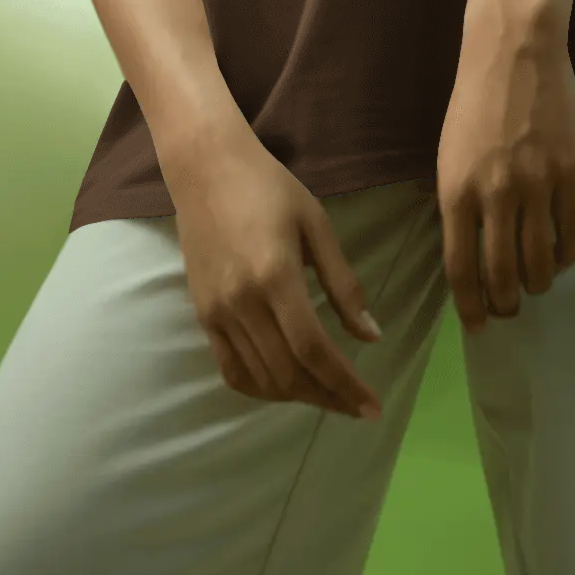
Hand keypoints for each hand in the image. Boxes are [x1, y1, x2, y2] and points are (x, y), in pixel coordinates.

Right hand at [167, 126, 385, 420]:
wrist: (206, 168)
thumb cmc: (269, 187)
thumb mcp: (317, 225)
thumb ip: (344, 283)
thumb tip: (371, 335)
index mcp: (276, 277)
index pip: (313, 350)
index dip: (345, 384)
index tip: (373, 406)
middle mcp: (242, 302)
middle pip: (288, 373)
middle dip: (328, 397)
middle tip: (358, 405)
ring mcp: (217, 312)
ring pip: (260, 378)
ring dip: (298, 396)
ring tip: (328, 395)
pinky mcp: (202, 314)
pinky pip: (230, 369)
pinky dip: (260, 388)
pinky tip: (285, 385)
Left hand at [436, 38, 574, 327]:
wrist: (515, 52)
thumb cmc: (474, 102)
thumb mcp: (448, 155)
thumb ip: (458, 204)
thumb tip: (470, 253)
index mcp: (456, 190)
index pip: (461, 268)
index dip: (470, 306)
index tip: (477, 325)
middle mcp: (495, 195)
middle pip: (502, 274)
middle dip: (505, 304)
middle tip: (508, 310)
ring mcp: (537, 185)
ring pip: (540, 262)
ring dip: (537, 284)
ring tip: (534, 286)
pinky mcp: (572, 173)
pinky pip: (573, 233)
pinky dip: (567, 256)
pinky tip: (560, 258)